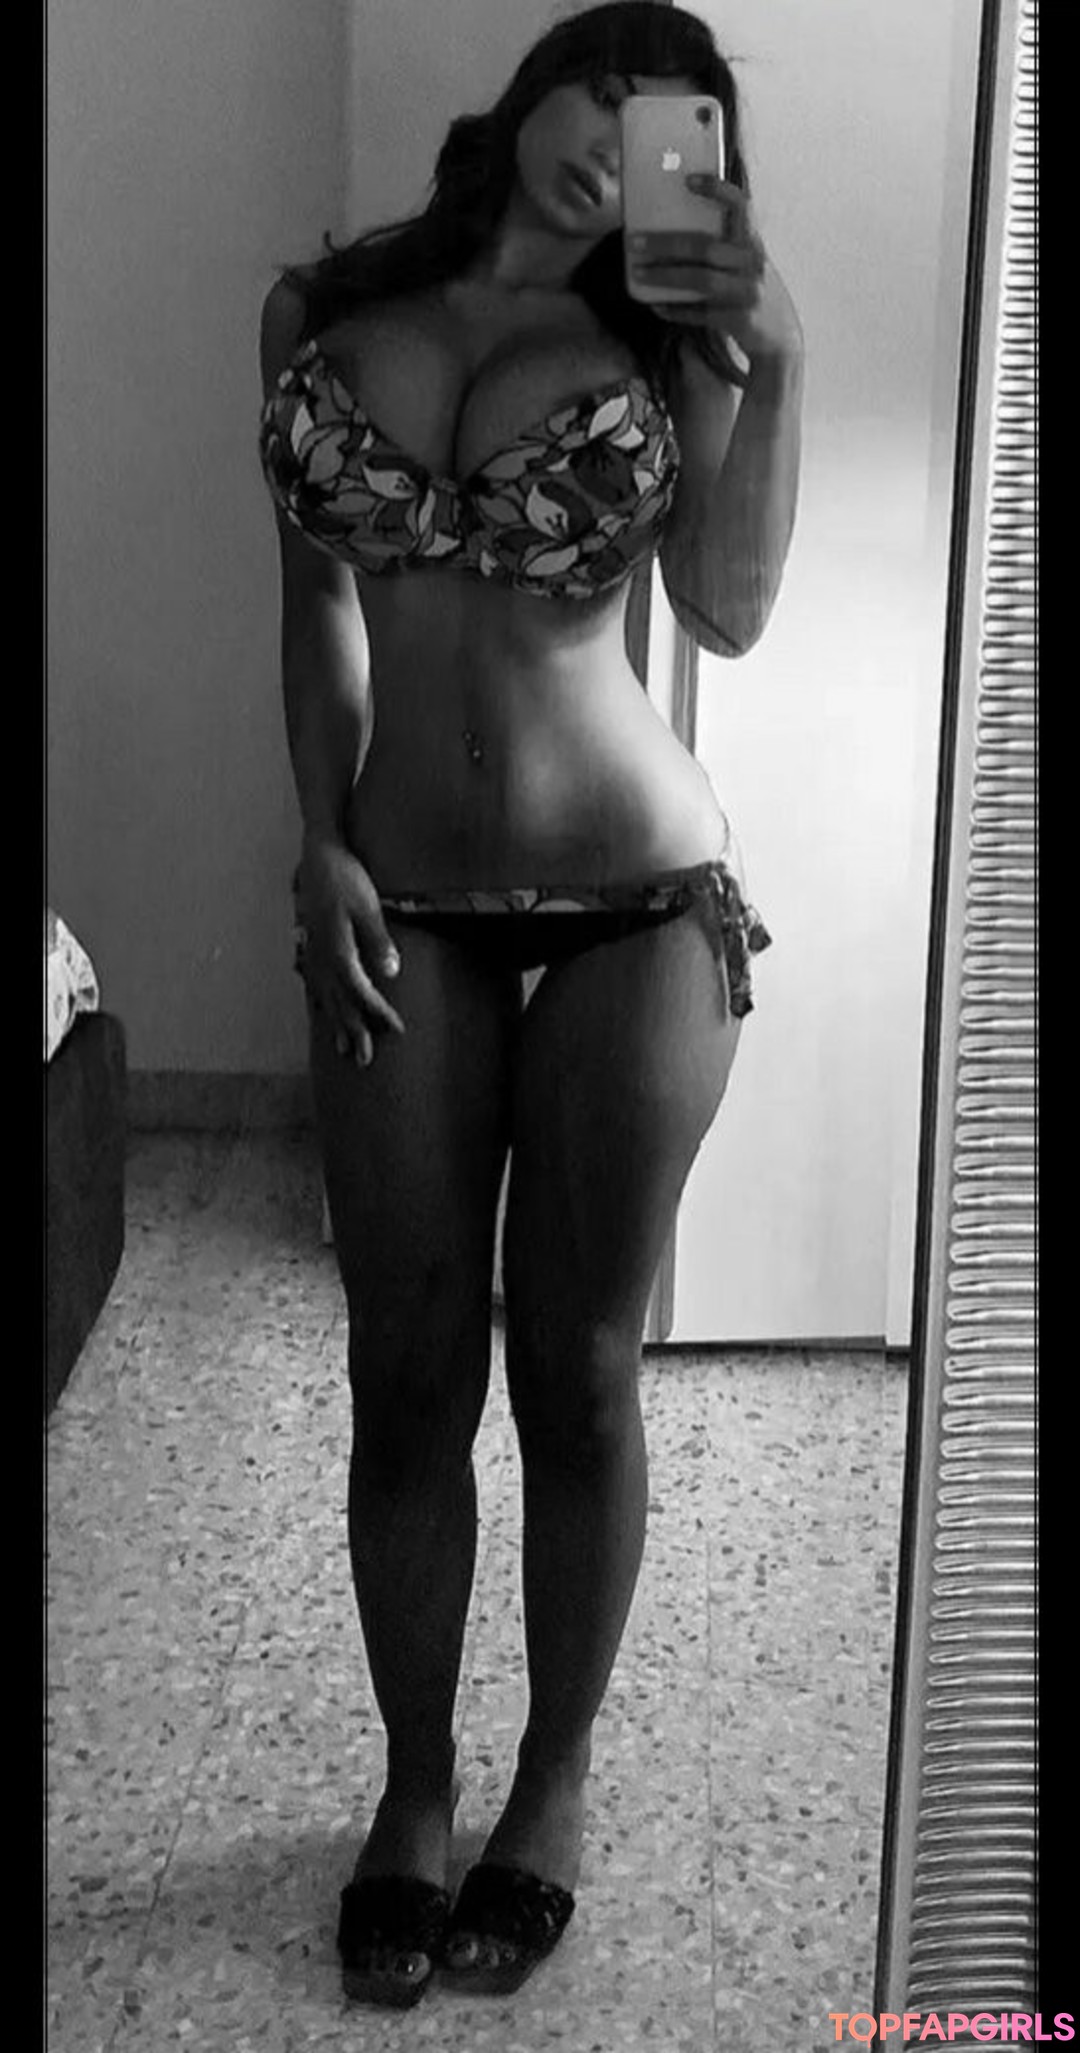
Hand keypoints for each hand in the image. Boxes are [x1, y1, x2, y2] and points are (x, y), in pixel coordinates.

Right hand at [296, 834, 404, 1066]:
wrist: (318, 855)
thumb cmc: (346, 877)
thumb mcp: (368, 906)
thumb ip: (379, 940)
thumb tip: (391, 973)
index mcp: (338, 951)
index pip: (362, 992)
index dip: (379, 1013)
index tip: (398, 1030)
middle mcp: (322, 958)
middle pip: (339, 1003)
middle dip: (354, 1032)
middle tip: (363, 1061)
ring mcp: (314, 952)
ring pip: (324, 997)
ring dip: (335, 1024)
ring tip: (342, 1049)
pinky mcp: (312, 944)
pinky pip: (314, 983)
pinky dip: (319, 1002)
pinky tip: (321, 1011)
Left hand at [629, 177, 801, 365]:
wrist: (781, 335)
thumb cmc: (750, 290)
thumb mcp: (744, 262)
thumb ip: (721, 246)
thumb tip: (666, 235)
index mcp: (752, 241)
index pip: (740, 205)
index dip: (717, 190)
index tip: (688, 180)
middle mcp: (753, 263)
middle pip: (705, 247)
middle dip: (666, 244)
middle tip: (635, 242)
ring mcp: (748, 292)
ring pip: (700, 280)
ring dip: (664, 276)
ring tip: (638, 273)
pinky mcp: (741, 320)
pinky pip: (700, 313)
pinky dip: (675, 309)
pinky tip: (656, 305)